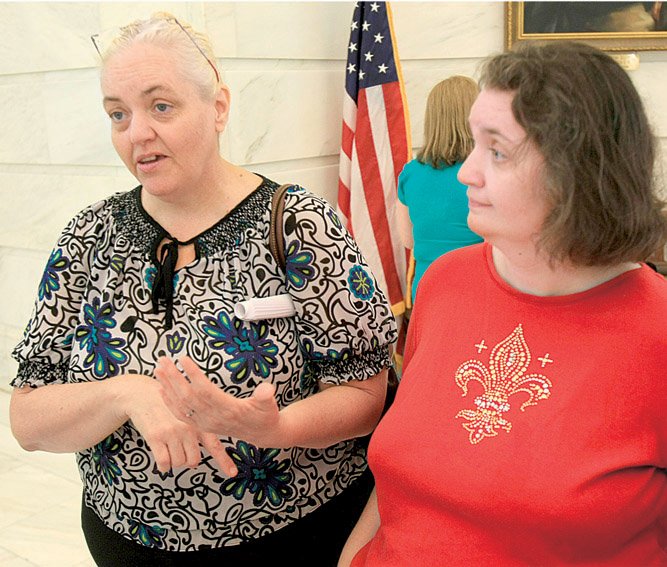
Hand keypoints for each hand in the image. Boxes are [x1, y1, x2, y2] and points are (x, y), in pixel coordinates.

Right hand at [121, 374, 236, 475]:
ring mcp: (172, 432)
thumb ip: (198, 432)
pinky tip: (160, 453)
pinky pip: (164, 463)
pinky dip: (162, 465)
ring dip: (173, 461)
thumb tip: (201, 457)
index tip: (233, 473)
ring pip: (178, 463)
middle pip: (193, 461)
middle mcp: (188, 428)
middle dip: (186, 460)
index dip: (224, 461)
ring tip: (168, 446)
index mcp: (199, 423)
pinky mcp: (156, 436)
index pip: (215, 445)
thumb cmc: (168, 409)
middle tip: (178, 449)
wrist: (143, 396)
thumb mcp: (188, 415)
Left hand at [155, 356, 285, 447]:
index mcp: (228, 409)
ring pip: (181, 404)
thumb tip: (267, 388)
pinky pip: (181, 414)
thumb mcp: (269, 405)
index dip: (193, 374)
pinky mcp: (202, 424)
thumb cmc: (265, 415)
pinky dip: (170, 401)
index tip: (183, 358)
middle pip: (188, 396)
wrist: (262, 433)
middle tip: (163, 359)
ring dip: (168, 386)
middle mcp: (213, 417)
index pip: (205, 390)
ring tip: (158, 369)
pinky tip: (161, 389)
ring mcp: (206, 422)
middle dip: (173, 377)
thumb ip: (266, 396)